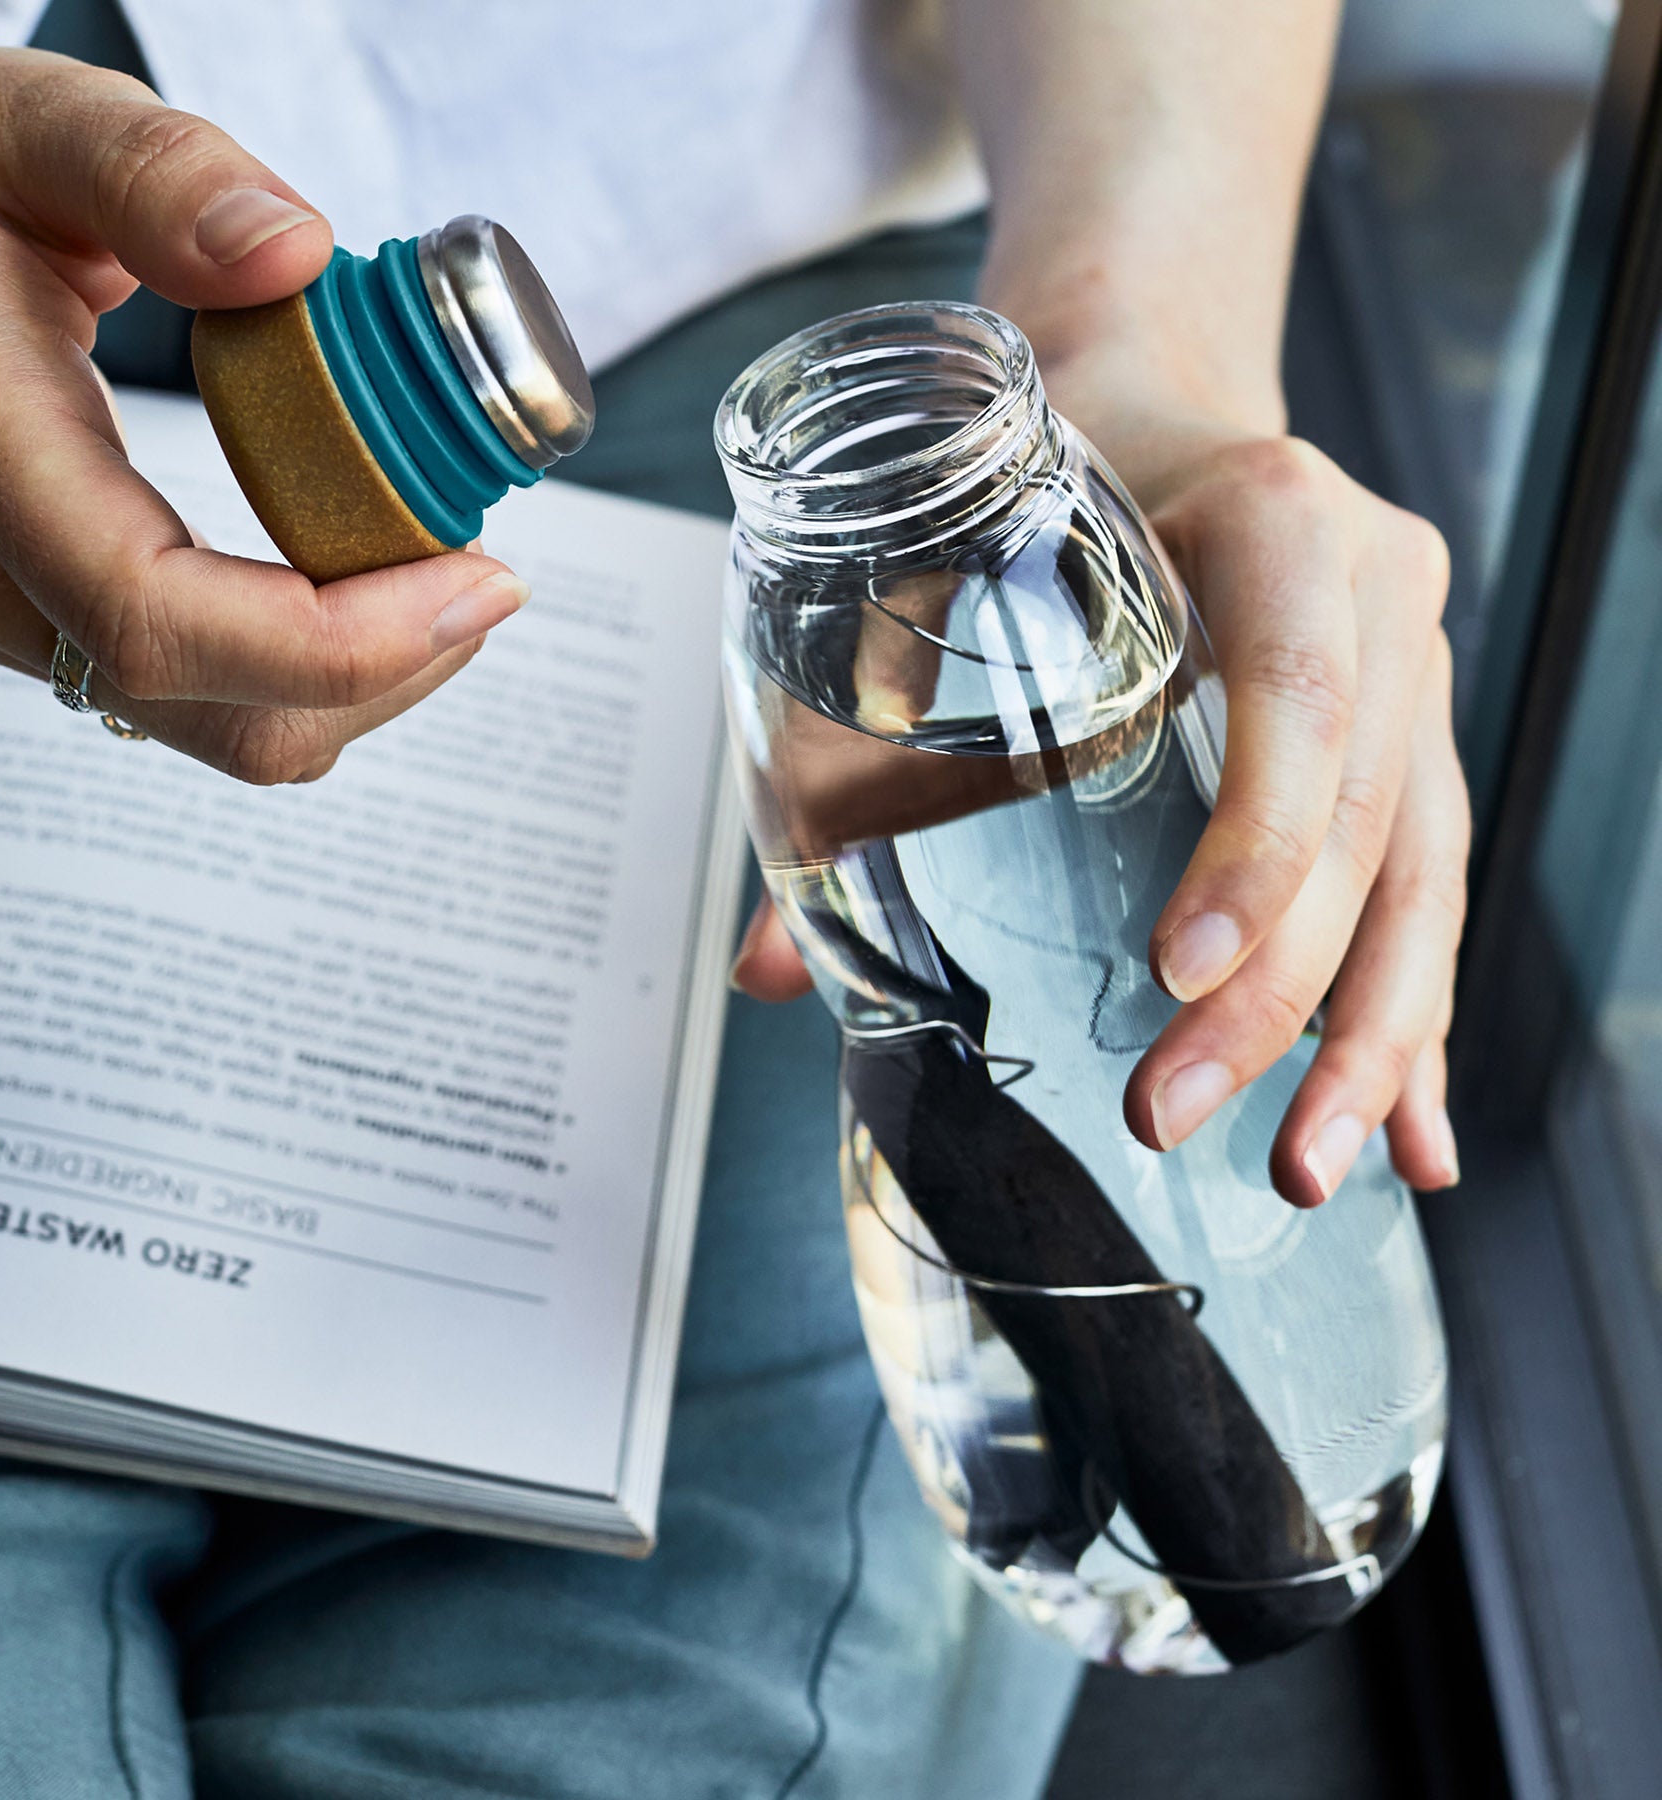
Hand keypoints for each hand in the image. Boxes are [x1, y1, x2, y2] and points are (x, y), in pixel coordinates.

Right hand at [0, 45, 526, 782]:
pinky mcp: (51, 623)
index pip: (157, 617)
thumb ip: (158, 172)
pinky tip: (369, 586)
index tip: (478, 583)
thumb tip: (297, 255)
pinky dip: (311, 668)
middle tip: (488, 581)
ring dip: (359, 682)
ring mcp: (9, 612)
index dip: (338, 640)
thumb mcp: (31, 118)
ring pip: (220, 731)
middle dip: (382, 671)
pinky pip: (208, 699)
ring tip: (445, 580)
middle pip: (211, 711)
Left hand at [731, 370, 1468, 1208]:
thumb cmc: (1037, 476)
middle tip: (1174, 1116)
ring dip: (1369, 1035)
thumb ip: (857, 754)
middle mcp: (1377, 590)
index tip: (1182, 972)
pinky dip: (1412, 1008)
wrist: (1149, 391)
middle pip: (1363, 815)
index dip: (1255, 840)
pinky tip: (1410, 1130)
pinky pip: (1429, 882)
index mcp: (1274, 520)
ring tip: (1308, 1169)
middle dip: (1282, 991)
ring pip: (1422, 869)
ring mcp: (1415, 662)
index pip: (1296, 692)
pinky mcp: (1414, 732)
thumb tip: (766, 974)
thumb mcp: (947, 569)